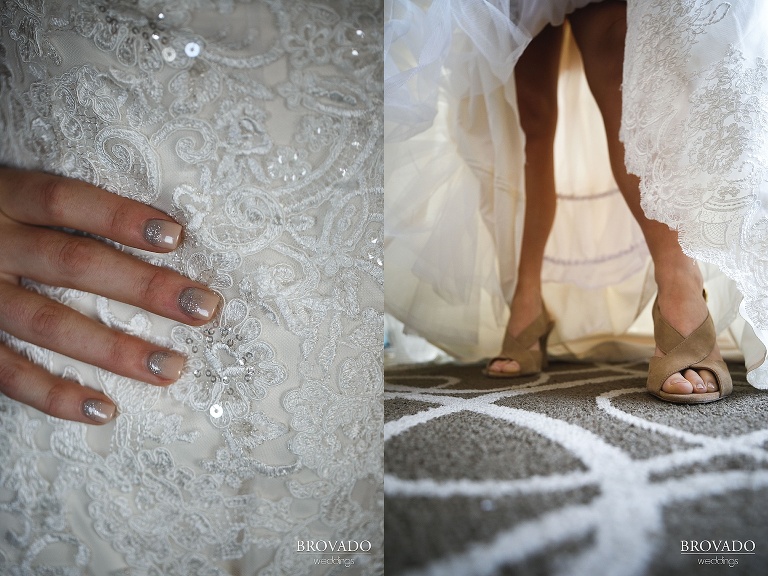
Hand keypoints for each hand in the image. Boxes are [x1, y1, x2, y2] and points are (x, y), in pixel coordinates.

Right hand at [0, 168, 220, 423]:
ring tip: (172, 367)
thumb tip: (161, 232)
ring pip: (47, 324)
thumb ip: (58, 212)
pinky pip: (7, 373)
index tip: (177, 236)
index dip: (119, 217)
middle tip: (203, 308)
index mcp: (2, 198)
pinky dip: (55, 395)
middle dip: (143, 288)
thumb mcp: (9, 199)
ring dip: (115, 349)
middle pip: (72, 263)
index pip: (64, 200)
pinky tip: (104, 410)